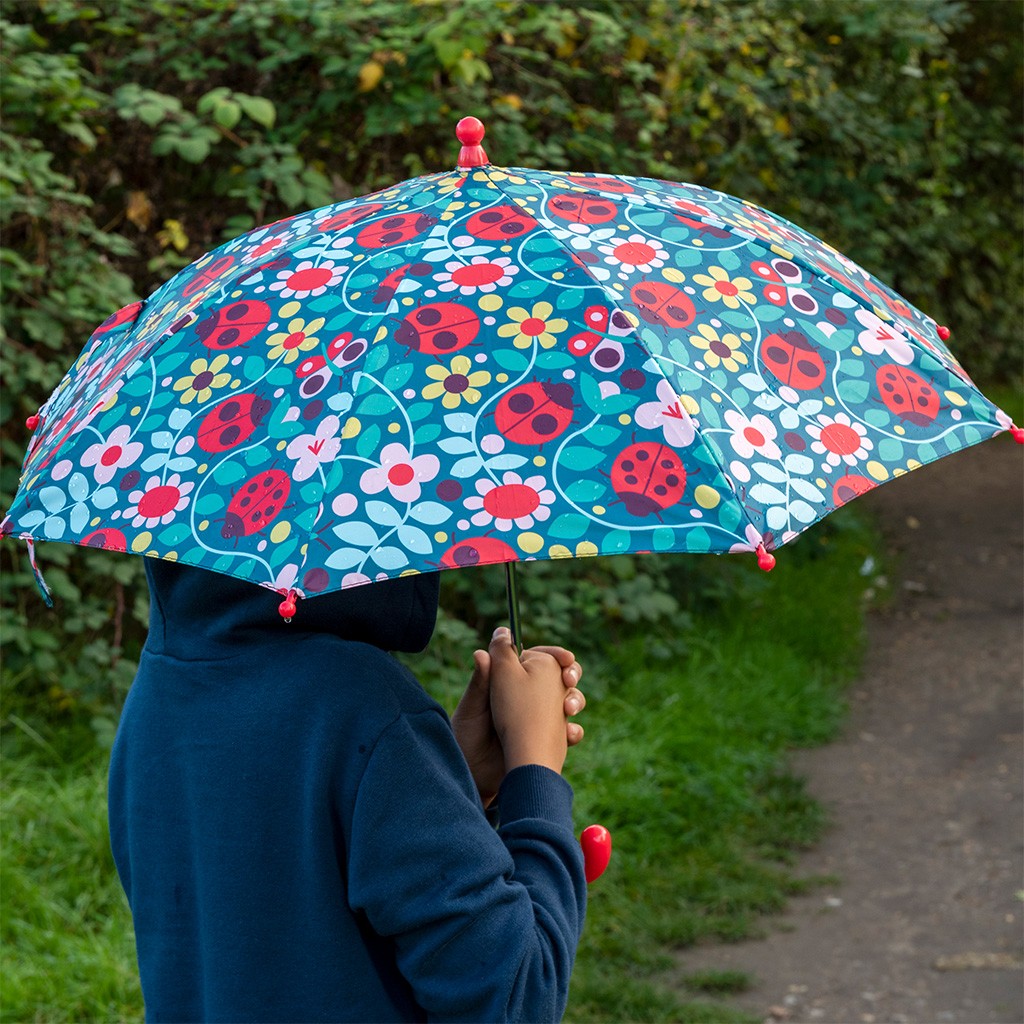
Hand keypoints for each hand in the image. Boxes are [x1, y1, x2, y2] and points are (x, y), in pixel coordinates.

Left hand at [452, 628, 585, 804]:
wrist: (473, 776)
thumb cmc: (466, 737)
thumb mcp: (472, 708)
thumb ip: (480, 682)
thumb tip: (482, 651)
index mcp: (510, 681)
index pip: (536, 658)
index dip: (553, 654)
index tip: (565, 657)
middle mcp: (529, 696)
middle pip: (558, 676)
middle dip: (571, 673)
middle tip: (570, 679)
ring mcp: (541, 718)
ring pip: (568, 700)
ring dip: (575, 700)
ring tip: (569, 709)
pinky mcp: (549, 739)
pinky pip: (569, 731)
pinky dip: (573, 731)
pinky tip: (569, 735)